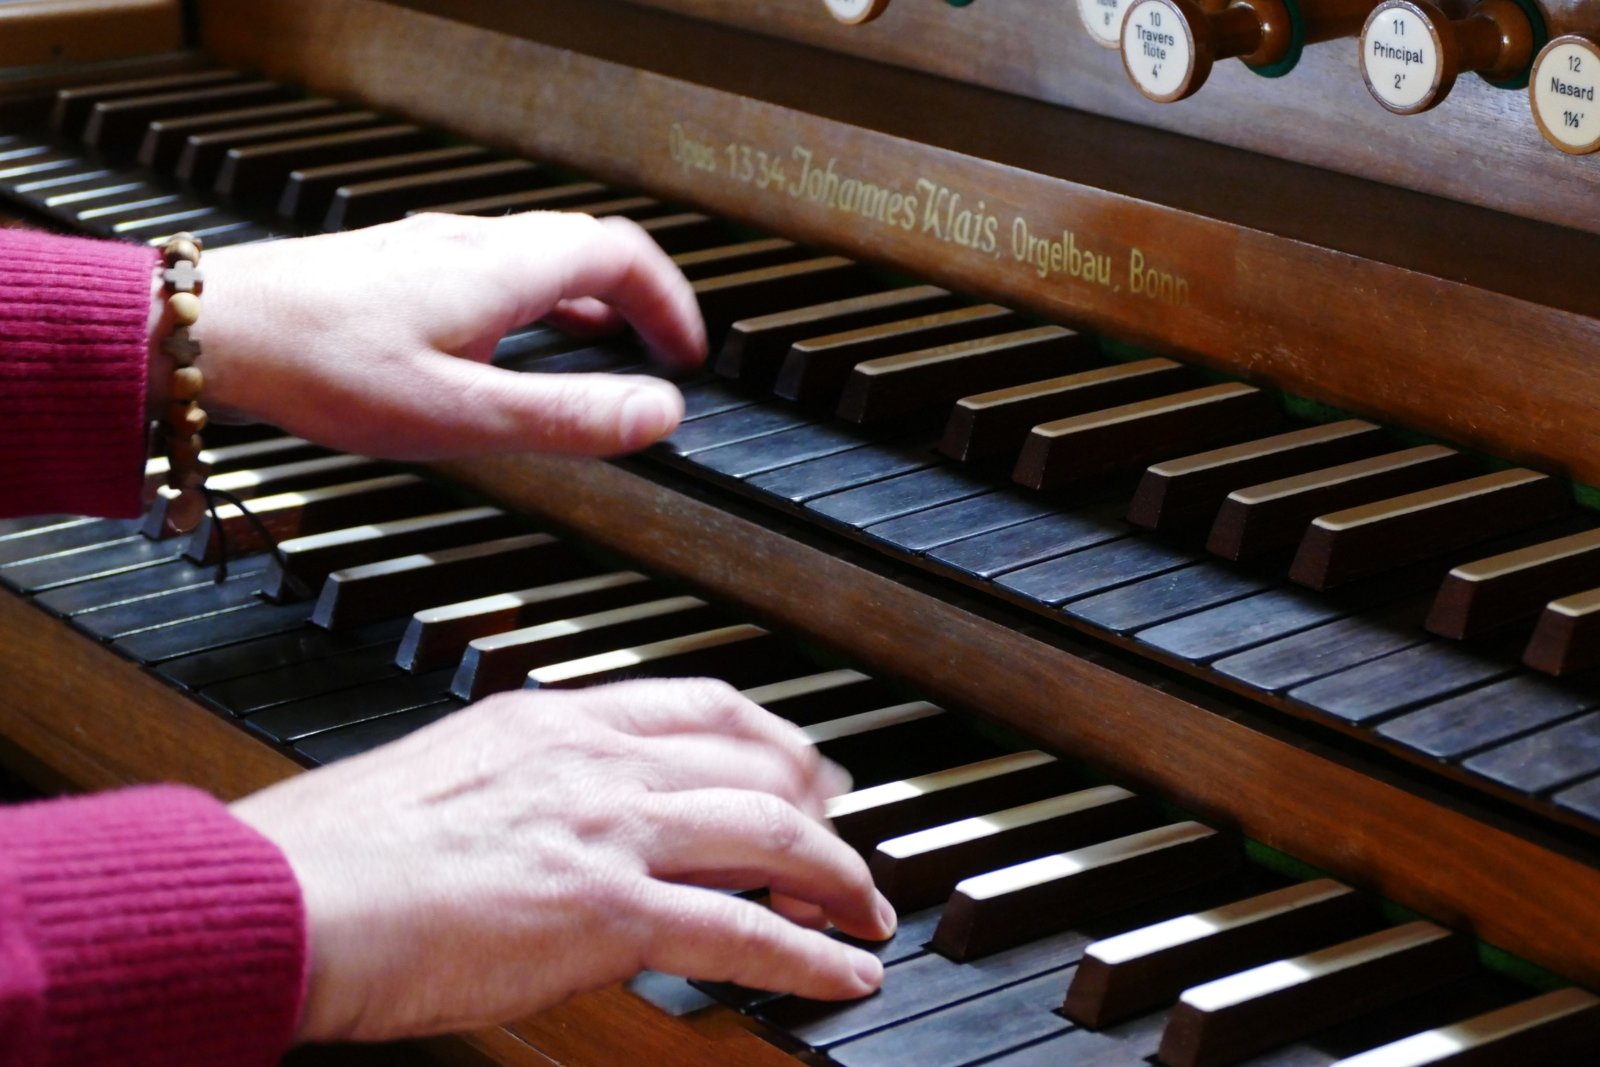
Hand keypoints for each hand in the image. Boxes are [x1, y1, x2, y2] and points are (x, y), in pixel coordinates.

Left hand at [167, 211, 704, 458]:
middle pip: (586, 249)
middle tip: (659, 351)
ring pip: (537, 257)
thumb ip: (565, 416)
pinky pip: (493, 272)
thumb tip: (657, 415)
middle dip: (637, 300)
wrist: (211, 331)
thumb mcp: (459, 411)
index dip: (669, 304)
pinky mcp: (398, 270)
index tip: (688, 353)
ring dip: (586, 301)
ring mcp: (432, 252)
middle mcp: (473, 246)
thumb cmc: (319, 365)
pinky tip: (507, 346)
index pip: (622, 259)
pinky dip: (533, 304)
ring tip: (602, 348)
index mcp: (503, 270)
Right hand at [229, 679, 895, 1042]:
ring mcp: (607, 829)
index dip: (767, 735)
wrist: (290, 897)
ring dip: (837, 874)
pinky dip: (812, 953)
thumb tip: (566, 823)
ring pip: (770, 833)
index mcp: (552, 718)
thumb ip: (527, 787)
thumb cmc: (338, 852)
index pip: (696, 705)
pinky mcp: (607, 910)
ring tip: (866, 908)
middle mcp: (594, 759)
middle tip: (849, 833)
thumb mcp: (448, 779)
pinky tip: (845, 970)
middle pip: (753, 760)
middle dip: (821, 798)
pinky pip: (744, 931)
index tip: (796, 761)